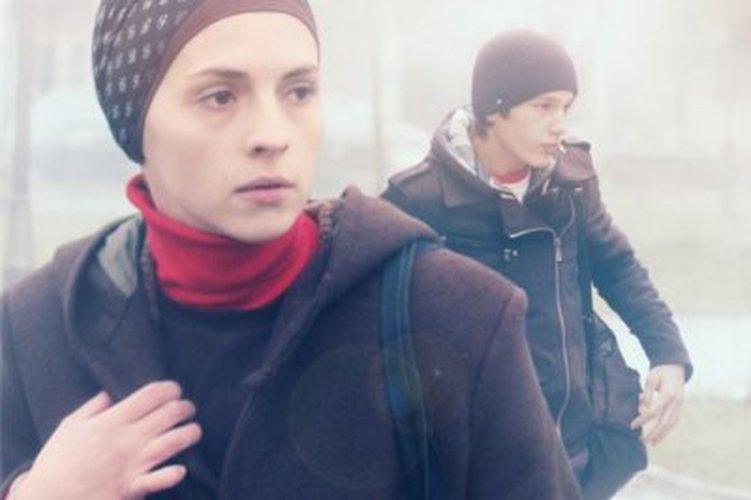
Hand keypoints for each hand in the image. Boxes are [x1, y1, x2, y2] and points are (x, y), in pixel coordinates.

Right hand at [15, 381, 201, 499]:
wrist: (46, 499)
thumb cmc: (57, 462)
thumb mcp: (69, 426)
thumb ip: (93, 407)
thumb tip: (110, 393)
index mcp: (111, 421)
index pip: (151, 395)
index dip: (170, 388)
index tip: (175, 390)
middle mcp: (125, 440)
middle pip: (168, 414)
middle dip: (185, 407)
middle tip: (188, 408)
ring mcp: (131, 464)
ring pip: (172, 442)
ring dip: (190, 434)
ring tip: (194, 431)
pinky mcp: (131, 488)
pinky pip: (157, 480)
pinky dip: (172, 474)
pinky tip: (182, 469)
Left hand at [630, 364, 684, 445]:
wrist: (676, 367)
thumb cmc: (660, 372)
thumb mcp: (651, 379)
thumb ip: (647, 395)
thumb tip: (641, 410)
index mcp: (668, 395)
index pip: (653, 412)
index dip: (642, 420)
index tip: (632, 425)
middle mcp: (676, 402)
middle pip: (665, 422)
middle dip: (654, 433)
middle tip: (643, 442)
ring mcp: (680, 406)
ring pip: (671, 424)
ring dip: (662, 435)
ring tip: (653, 443)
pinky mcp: (681, 407)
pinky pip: (674, 421)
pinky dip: (667, 429)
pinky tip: (660, 435)